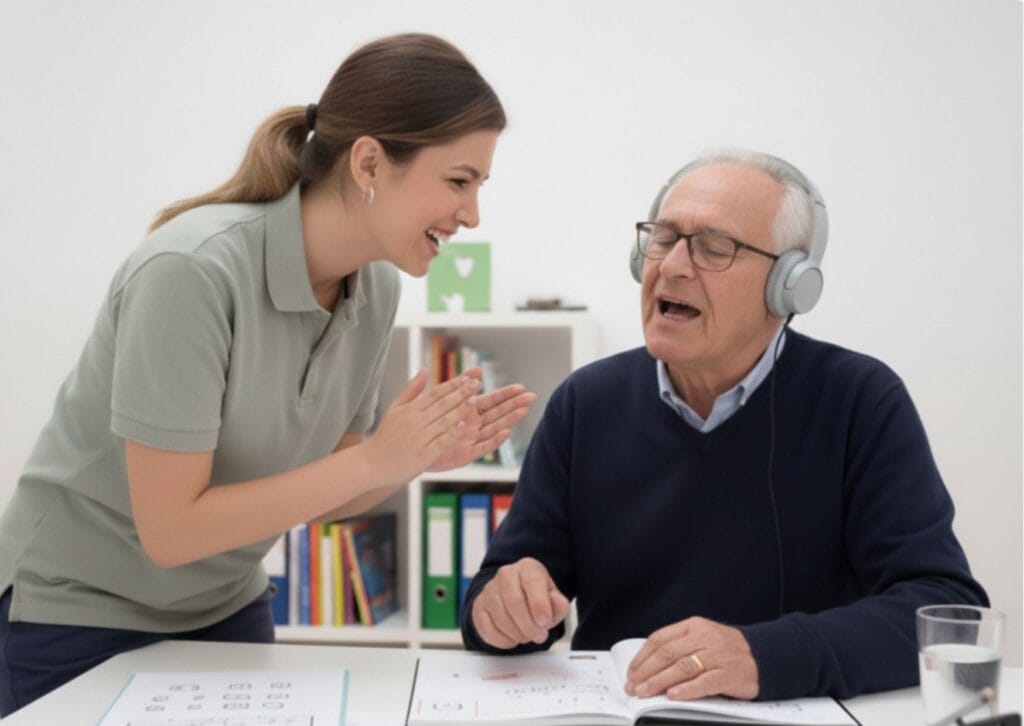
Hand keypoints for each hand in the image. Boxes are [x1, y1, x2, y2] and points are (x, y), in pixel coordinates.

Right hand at [361, 369, 479, 486]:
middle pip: (442, 404)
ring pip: (444, 421)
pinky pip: (440, 442)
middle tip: (477, 383)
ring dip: (461, 410)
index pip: (436, 393)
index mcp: (409, 410)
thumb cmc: (385, 436)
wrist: (371, 464)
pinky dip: (452, 434)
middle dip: (461, 392)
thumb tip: (425, 370)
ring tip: (475, 400)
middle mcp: (415, 421)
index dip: (453, 385)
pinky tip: (463, 426)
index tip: (468, 377)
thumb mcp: (394, 409)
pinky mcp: (423, 455)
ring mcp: (419, 438)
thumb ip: (411, 390)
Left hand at [428, 367, 536, 471]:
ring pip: (494, 427)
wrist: (409, 448)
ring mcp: (471, 440)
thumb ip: (456, 385)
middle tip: (531, 396)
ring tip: (524, 410)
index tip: (520, 387)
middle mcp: (473, 425)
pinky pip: (483, 447)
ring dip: (509, 419)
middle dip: (514, 404)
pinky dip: (494, 440)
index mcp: (467, 411)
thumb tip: (475, 368)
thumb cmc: (423, 426)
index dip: (505, 394)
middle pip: (497, 413)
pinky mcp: (465, 455)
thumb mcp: (439, 400)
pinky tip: (506, 432)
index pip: (490, 400)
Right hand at [471, 557, 569, 648]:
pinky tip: (512, 637)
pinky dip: (503, 640)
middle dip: (530, 626)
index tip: (545, 622)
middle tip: (540, 635)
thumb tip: (560, 604)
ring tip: (527, 635)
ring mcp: (489, 590)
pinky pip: (488, 629)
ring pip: (501, 618)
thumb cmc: (536, 599)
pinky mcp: (479, 607)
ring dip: (518, 634)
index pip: (532, 582)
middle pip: (515, 602)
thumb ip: (559, 604)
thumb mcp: (553, 599)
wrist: (513, 598)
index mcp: (528, 568)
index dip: (539, 604)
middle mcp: (506, 575)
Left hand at [624, 617, 759, 700]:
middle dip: (646, 672)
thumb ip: (678, 646)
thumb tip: (647, 666)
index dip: (642, 657)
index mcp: (693, 626)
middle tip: (633, 686)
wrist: (765, 656)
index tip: (631, 672)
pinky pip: (705, 682)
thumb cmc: (728, 649)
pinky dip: (688, 689)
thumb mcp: (702, 638)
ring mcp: (718, 656)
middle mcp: (704, 638)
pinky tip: (674, 695)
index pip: (660, 639)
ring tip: (646, 692)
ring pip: (682, 667)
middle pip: (667, 654)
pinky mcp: (730, 674)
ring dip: (660, 681)